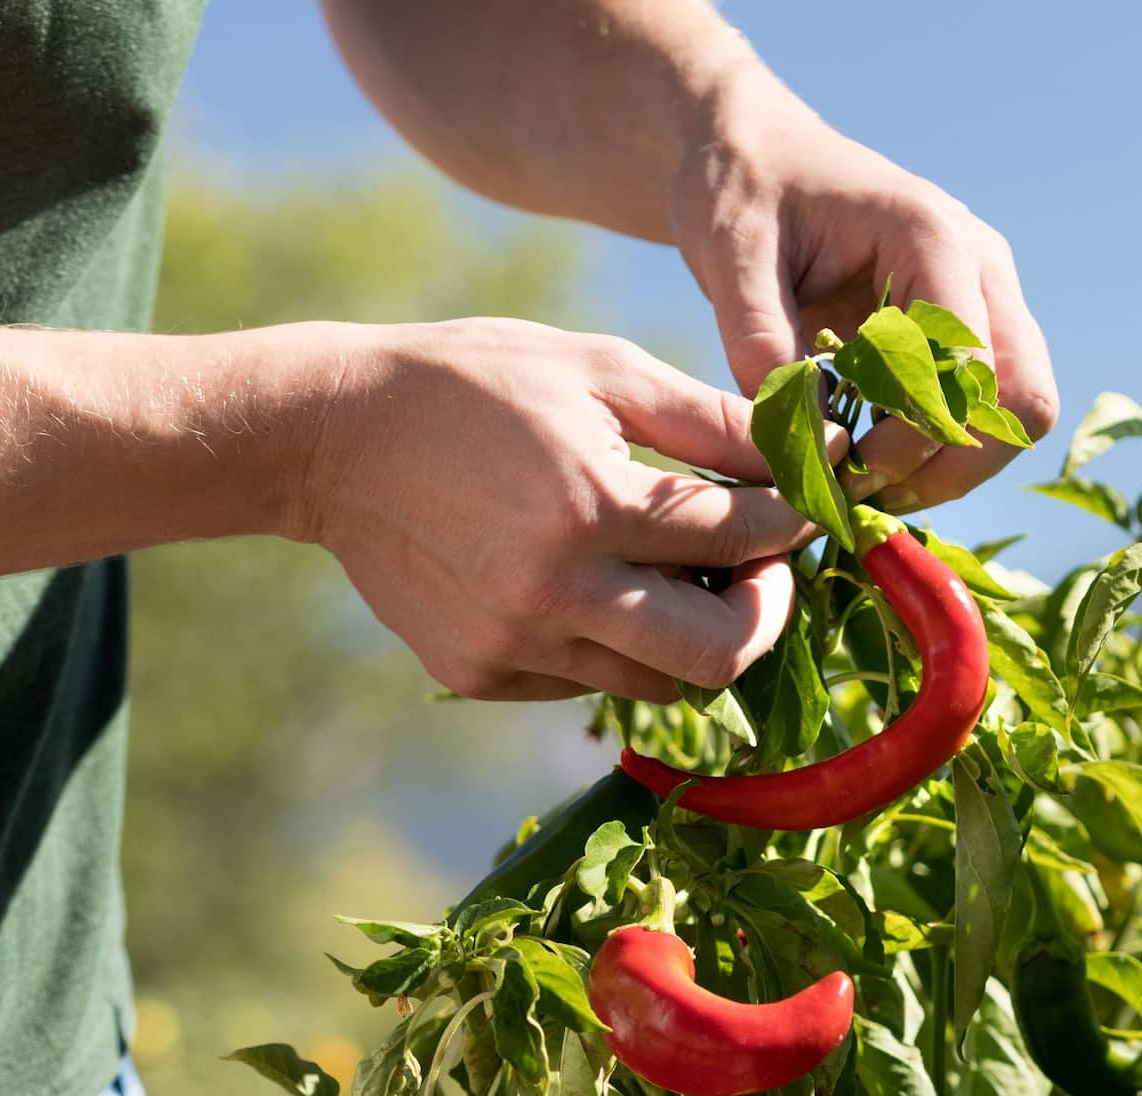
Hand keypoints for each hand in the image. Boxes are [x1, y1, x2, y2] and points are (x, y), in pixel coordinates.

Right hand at [298, 319, 816, 702]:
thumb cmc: (474, 383)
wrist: (329, 437)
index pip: (740, 539)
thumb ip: (709, 419)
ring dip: (693, 632)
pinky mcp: (483, 674)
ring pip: (657, 682)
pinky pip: (590, 681)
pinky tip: (597, 583)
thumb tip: (808, 449)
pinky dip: (618, 642)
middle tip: (761, 565)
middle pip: (717, 655)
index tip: (812, 503)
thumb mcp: (599, 369)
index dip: (794, 521)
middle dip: (764, 611)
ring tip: (681, 570)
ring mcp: (515, 647)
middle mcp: (555, 596)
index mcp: (592, 509)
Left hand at [671, 70, 1059, 512]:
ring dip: (953, 468)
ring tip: (867, 484)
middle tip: (865, 492)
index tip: (843, 465)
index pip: (965, 363)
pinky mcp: (970, 330)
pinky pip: (988, 412)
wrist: (757, 159)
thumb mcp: (729, 259)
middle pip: (1022, 399)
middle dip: (951, 465)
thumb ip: (760, 343)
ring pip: (1018, 416)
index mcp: (931, 236)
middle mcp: (981, 267)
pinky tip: (872, 460)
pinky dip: (941, 454)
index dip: (914, 434)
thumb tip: (804, 439)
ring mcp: (986, 298)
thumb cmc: (742, 193)